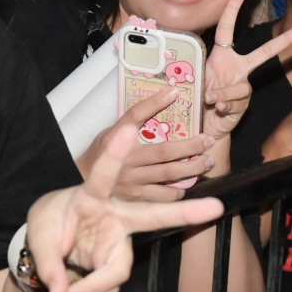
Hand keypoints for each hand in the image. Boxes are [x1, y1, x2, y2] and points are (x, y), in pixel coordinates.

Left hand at [26, 93, 227, 291]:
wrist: (53, 240)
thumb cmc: (49, 224)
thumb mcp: (38, 238)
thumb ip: (49, 266)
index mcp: (90, 196)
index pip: (104, 175)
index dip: (116, 154)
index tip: (130, 129)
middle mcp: (114, 215)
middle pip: (152, 215)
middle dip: (185, 213)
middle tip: (217, 208)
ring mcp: (119, 239)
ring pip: (116, 272)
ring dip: (89, 289)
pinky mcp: (118, 260)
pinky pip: (106, 287)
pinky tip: (74, 291)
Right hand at [73, 87, 219, 194]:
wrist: (84, 183)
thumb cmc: (103, 153)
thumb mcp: (115, 129)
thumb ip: (139, 114)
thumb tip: (170, 92)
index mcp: (119, 141)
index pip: (136, 116)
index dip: (154, 103)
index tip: (175, 93)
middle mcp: (127, 161)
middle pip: (164, 152)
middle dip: (190, 146)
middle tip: (208, 140)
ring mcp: (133, 182)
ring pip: (168, 175)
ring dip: (191, 168)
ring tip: (207, 161)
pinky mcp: (136, 200)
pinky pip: (163, 196)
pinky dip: (178, 190)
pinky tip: (188, 184)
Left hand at [199, 0, 291, 137]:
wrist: (202, 125)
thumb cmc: (195, 97)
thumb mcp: (191, 80)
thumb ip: (199, 77)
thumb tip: (211, 91)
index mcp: (222, 57)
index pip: (227, 29)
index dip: (232, 10)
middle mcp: (237, 68)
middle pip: (264, 52)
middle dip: (285, 41)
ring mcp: (243, 86)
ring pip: (242, 86)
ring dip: (224, 93)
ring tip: (209, 99)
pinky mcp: (244, 104)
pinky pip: (238, 101)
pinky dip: (225, 105)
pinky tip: (217, 109)